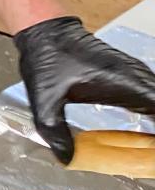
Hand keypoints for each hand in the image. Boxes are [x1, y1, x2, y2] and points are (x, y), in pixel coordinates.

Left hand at [16, 15, 154, 161]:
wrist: (44, 31)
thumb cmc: (47, 58)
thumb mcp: (45, 102)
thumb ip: (56, 133)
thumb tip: (67, 157)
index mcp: (121, 83)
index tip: (152, 150)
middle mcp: (131, 75)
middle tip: (150, 152)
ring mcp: (130, 71)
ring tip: (149, 144)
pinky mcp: (125, 71)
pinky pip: (149, 90)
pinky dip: (153, 107)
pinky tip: (148, 121)